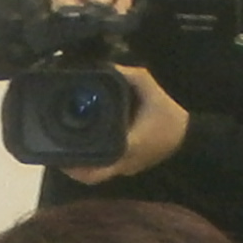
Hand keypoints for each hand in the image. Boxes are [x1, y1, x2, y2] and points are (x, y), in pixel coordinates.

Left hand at [59, 65, 187, 184]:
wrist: (188, 137)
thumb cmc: (169, 116)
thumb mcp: (152, 91)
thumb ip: (132, 76)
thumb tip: (108, 66)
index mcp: (127, 147)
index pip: (98, 163)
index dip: (76, 166)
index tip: (60, 157)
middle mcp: (123, 163)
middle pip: (91, 176)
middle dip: (72, 168)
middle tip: (55, 155)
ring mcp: (125, 168)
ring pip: (96, 175)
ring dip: (80, 168)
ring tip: (63, 152)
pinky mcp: (126, 167)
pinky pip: (104, 169)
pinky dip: (91, 163)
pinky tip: (81, 150)